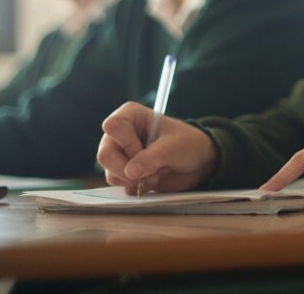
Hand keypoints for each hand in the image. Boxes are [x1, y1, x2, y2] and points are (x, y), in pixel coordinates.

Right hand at [97, 101, 217, 194]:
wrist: (199, 162)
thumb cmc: (188, 144)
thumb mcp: (173, 147)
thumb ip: (152, 157)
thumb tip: (130, 172)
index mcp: (131, 116)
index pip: (112, 126)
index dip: (126, 142)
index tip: (143, 149)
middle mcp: (121, 135)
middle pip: (105, 154)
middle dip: (127, 168)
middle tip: (150, 171)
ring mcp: (121, 155)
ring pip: (110, 173)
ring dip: (135, 179)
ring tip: (157, 173)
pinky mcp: (125, 173)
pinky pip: (119, 185)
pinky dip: (137, 187)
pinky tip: (153, 179)